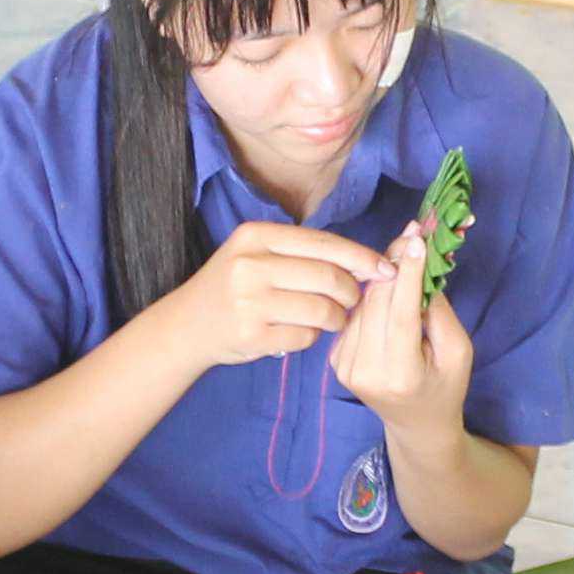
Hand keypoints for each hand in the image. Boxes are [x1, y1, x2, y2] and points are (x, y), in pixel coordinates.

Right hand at [171, 220, 387, 370]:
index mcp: (256, 236)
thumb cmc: (233, 286)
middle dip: (353, 292)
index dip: (361, 257)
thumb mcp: (256, 254)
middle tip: (353, 301)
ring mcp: (249, 302)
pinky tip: (303, 332)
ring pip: (322, 310)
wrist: (187, 325)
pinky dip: (313, 337)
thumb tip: (366, 262)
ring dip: (337, 318)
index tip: (387, 268)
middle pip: (328, 277)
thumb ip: (303, 253)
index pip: (324, 243)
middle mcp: (250, 265)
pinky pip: (305, 336)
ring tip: (332, 319)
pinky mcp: (252, 335)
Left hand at [333, 218, 472, 434]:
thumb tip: (418, 267)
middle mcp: (365, 371)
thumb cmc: (445, 386)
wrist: (415, 423)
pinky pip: (355, 315)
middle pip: (377, 303)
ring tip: (407, 257)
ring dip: (384, 277)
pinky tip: (389, 289)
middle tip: (415, 234)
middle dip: (396, 265)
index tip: (417, 238)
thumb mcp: (458, 352)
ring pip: (363, 304)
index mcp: (399, 375)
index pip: (400, 315)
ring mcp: (344, 367)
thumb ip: (437, 312)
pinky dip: (373, 297)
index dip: (407, 274)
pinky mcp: (335, 360)